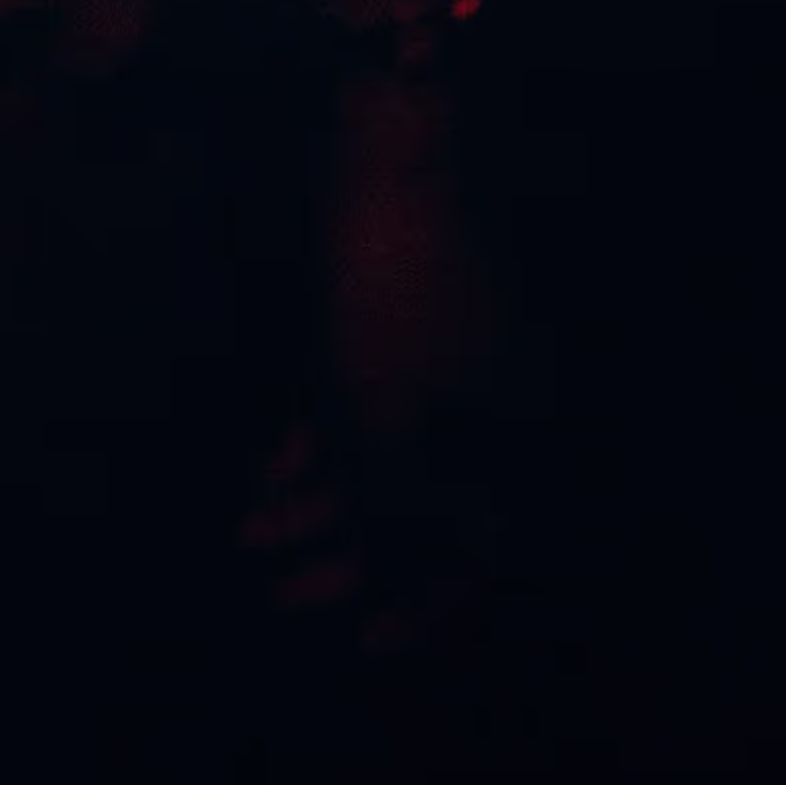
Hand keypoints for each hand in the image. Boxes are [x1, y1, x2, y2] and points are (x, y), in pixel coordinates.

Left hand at [242, 83, 520, 662]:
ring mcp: (467, 362)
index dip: (425, 611)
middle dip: (351, 554)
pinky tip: (266, 469)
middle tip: (280, 590)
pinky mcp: (422, 323)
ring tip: (251, 534)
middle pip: (436, 510)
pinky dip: (331, 439)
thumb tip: (395, 586)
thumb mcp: (376, 420)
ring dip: (325, 499)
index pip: (490, 556)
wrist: (378, 139)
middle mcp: (513, 407)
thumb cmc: (386, 286)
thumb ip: (392, 518)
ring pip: (399, 456)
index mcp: (534, 437)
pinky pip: (385, 406)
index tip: (363, 646)